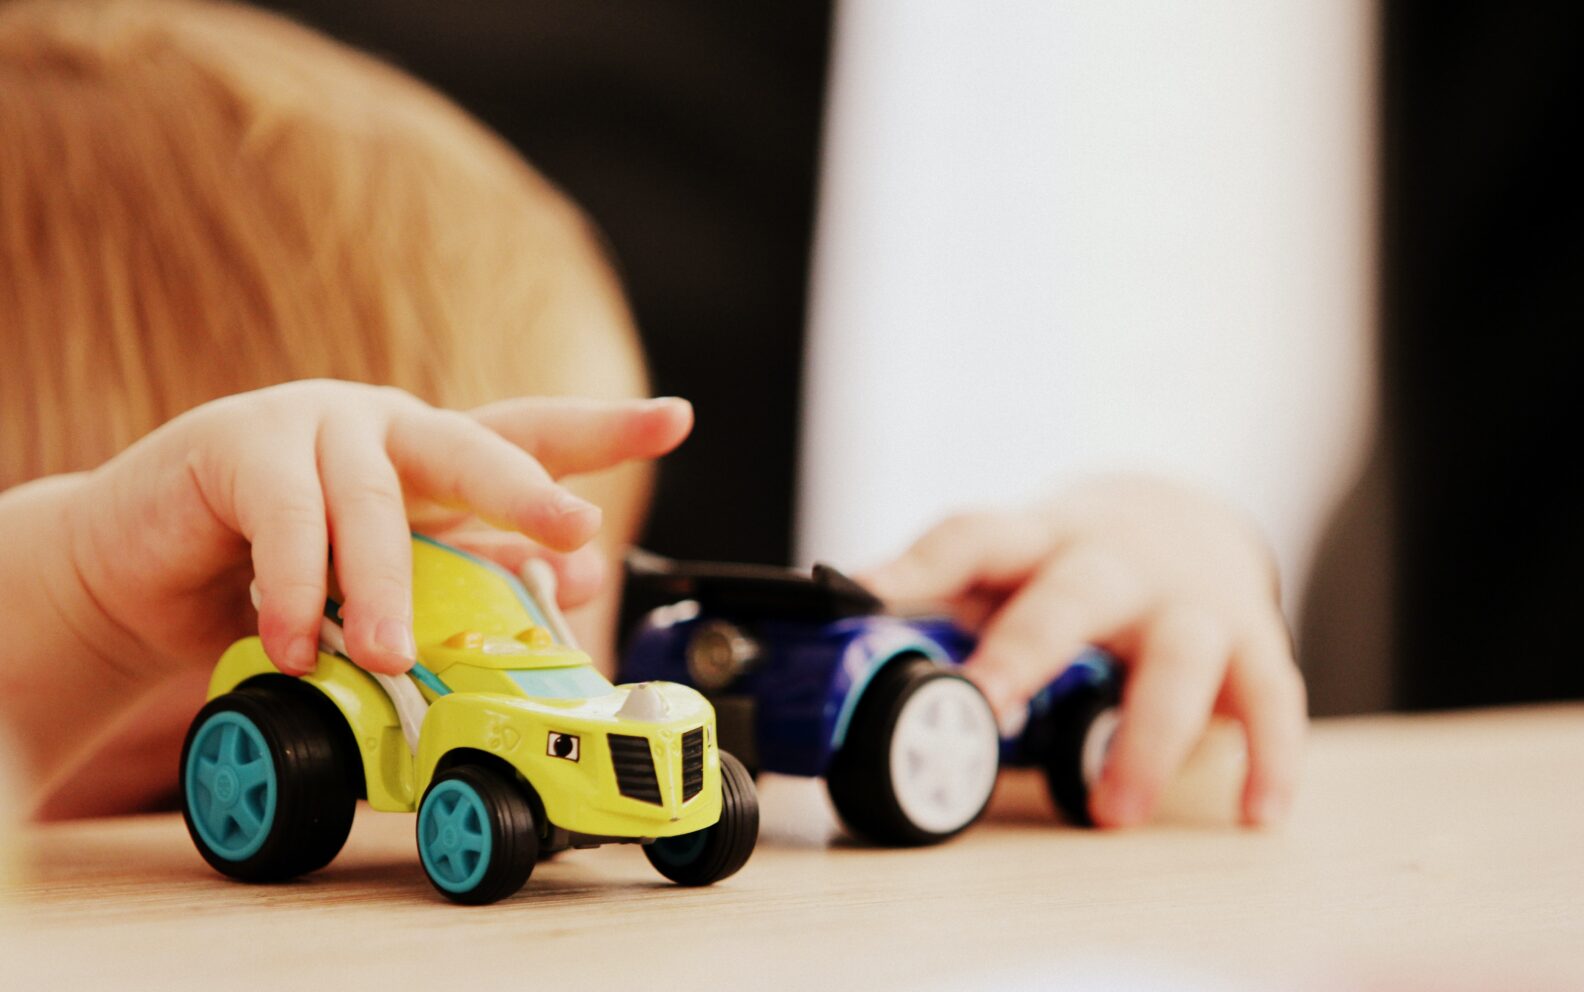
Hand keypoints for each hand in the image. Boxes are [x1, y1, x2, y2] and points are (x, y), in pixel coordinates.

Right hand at [65, 380, 691, 681]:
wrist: (140, 574)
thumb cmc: (277, 580)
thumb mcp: (384, 586)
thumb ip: (466, 574)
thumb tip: (572, 578)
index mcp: (431, 456)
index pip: (529, 434)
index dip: (604, 428)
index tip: (678, 418)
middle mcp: (385, 428)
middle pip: (473, 445)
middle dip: (528, 488)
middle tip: (573, 528)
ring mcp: (312, 425)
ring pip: (376, 503)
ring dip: (389, 589)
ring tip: (394, 655)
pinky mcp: (237, 445)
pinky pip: (287, 520)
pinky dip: (298, 590)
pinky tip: (297, 643)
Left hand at [859, 475, 1304, 828]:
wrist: (1183, 517)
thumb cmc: (1069, 563)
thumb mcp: (1008, 568)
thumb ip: (944, 610)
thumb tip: (836, 660)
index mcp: (1036, 540)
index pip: (973, 535)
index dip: (917, 563)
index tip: (862, 592)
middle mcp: (1114, 561)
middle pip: (1074, 591)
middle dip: (1029, 648)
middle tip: (987, 707)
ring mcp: (1188, 599)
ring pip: (1180, 654)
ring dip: (1146, 735)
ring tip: (1112, 810)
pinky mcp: (1252, 640)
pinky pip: (1271, 697)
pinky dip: (1268, 756)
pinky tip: (1254, 811)